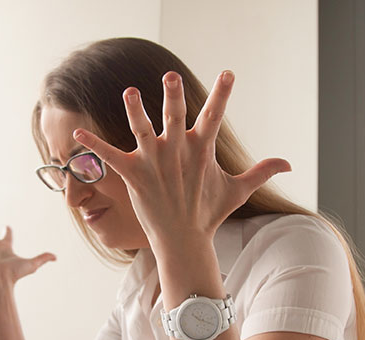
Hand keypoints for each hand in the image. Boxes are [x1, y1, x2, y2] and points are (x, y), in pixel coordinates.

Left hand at [72, 71, 290, 249]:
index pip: (213, 116)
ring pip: (142, 130)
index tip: (228, 73)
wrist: (183, 241)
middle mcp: (176, 152)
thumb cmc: (207, 213)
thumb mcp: (237, 190)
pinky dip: (92, 145)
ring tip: (129, 92)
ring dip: (134, 111)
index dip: (222, 95)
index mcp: (200, 150)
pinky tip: (75, 132)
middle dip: (173, 96)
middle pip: (174, 117)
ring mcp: (154, 163)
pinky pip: (109, 156)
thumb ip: (261, 172)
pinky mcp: (133, 175)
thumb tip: (290, 163)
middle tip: (171, 77)